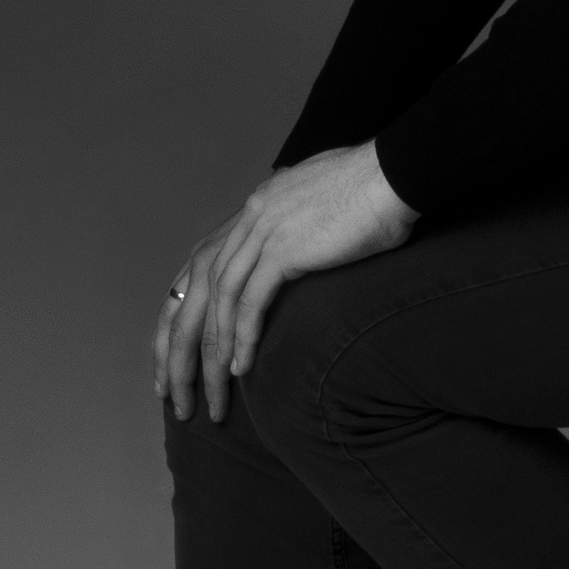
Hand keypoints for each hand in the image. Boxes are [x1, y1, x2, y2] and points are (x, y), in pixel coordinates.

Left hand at [154, 144, 416, 422]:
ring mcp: (265, 230)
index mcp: (256, 206)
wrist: (395, 173)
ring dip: (214, 355)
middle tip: (176, 392)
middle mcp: (251, 217)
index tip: (173, 352)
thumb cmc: (373, 187)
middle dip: (180, 348)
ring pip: (221, 304)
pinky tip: (242, 369)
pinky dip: (243, 339)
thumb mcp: (322, 200)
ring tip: (214, 395)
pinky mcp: (285, 249)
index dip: (181, 311)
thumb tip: (300, 241)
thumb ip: (298, 220)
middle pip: (198, 291)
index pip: (198, 265)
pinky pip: (252, 304)